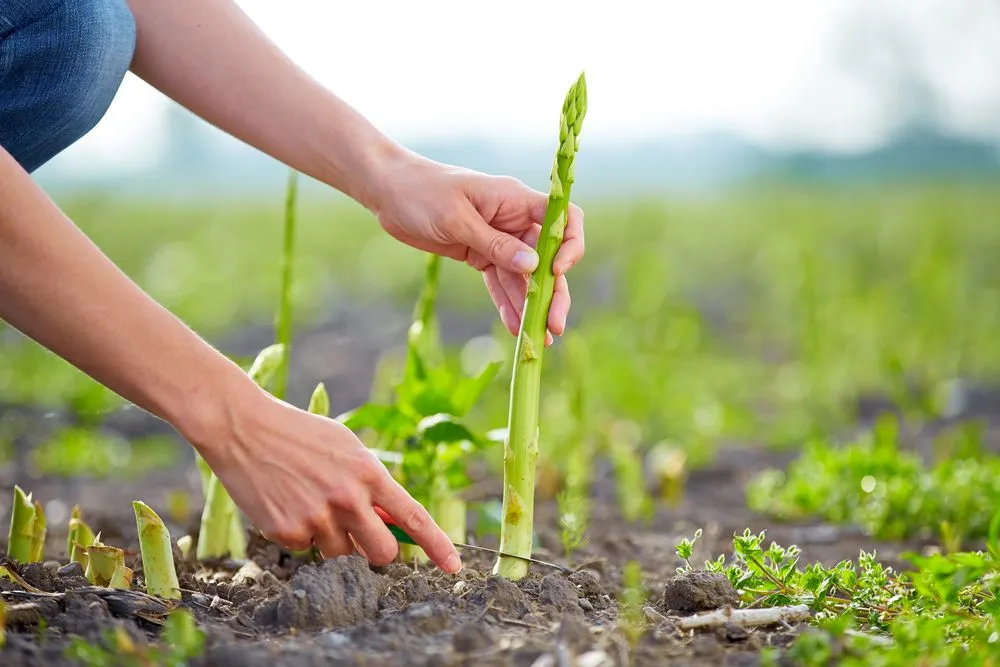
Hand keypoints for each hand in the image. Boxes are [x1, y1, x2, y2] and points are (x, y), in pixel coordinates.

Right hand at [196, 381, 462, 572]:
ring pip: (341, 555)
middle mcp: (347, 499)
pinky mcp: (287, 532)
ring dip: (333, 540)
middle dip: (377, 553)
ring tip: (310, 503)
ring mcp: (316, 519)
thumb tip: (390, 521)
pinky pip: (307, 550)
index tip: (454, 566)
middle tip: (364, 538)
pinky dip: (301, 535)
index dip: (436, 546)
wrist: (244, 428)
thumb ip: (370, 484)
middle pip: (381, 553)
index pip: (413, 517)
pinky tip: (286, 504)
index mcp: (368, 473)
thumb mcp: (346, 448)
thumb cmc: (300, 435)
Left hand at [369, 150, 584, 343]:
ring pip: (525, 276)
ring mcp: (498, 239)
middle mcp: (513, 220)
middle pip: (547, 258)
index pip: (562, 218)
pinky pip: (500, 282)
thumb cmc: (422, 192)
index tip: (556, 272)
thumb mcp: (457, 218)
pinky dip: (507, 304)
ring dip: (531, 306)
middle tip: (554, 326)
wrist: (388, 192)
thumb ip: (495, 244)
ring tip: (537, 339)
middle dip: (553, 292)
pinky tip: (514, 328)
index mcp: (515, 200)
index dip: (568, 245)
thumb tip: (533, 267)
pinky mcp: (479, 255)